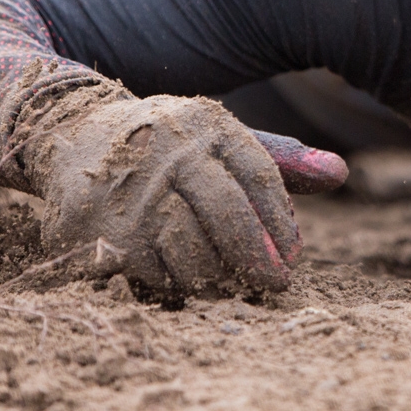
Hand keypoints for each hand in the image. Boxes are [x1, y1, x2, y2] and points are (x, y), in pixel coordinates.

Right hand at [23, 94, 330, 294]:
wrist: (68, 133)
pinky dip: (173, 282)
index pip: (260, 176)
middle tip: (275, 285)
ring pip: (190, 252)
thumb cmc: (167, 144)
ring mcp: (131, 192)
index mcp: (208, 125)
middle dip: (257, 258)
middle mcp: (170, 152)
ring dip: (216, 276)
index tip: (292, 256)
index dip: (281, 222)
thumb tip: (342, 174)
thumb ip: (279, 162)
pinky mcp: (96, 231)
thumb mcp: (220, 140)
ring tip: (224, 281)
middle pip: (228, 216)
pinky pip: (150, 274)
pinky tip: (181, 277)